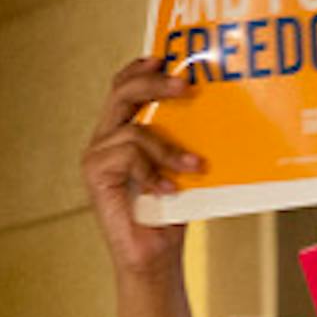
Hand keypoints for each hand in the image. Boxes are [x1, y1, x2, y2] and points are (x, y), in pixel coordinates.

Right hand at [82, 57, 200, 275]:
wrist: (155, 259)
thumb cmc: (172, 214)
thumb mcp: (184, 168)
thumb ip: (187, 140)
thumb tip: (221, 111)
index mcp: (123, 131)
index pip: (124, 87)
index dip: (141, 68)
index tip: (165, 57)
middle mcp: (106, 139)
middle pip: (122, 93)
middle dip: (154, 85)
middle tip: (186, 85)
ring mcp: (97, 156)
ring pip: (133, 130)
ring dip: (168, 148)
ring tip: (194, 167)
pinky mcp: (95, 175)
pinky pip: (127, 156)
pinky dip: (152, 171)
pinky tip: (169, 189)